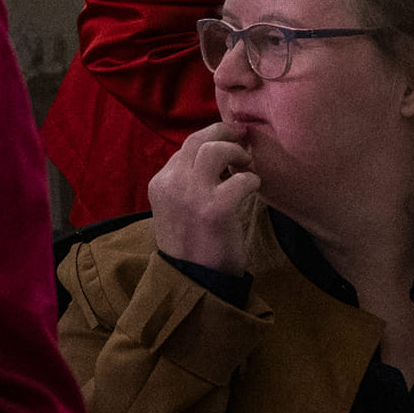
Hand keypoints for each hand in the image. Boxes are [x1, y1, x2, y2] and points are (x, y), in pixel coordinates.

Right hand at [148, 121, 260, 274]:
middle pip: (199, 139)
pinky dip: (252, 181)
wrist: (193, 280)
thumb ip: (190, 179)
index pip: (187, 145)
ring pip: (216, 150)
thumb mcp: (179, 205)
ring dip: (237, 153)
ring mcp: (191, 195)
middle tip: (244, 137)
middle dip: (226, 133)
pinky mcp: (215, 209)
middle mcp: (170, 183)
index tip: (232, 137)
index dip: (213, 136)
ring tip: (246, 167)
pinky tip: (253, 190)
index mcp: (160, 182)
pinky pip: (242, 179)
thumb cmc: (192, 242)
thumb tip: (218, 152)